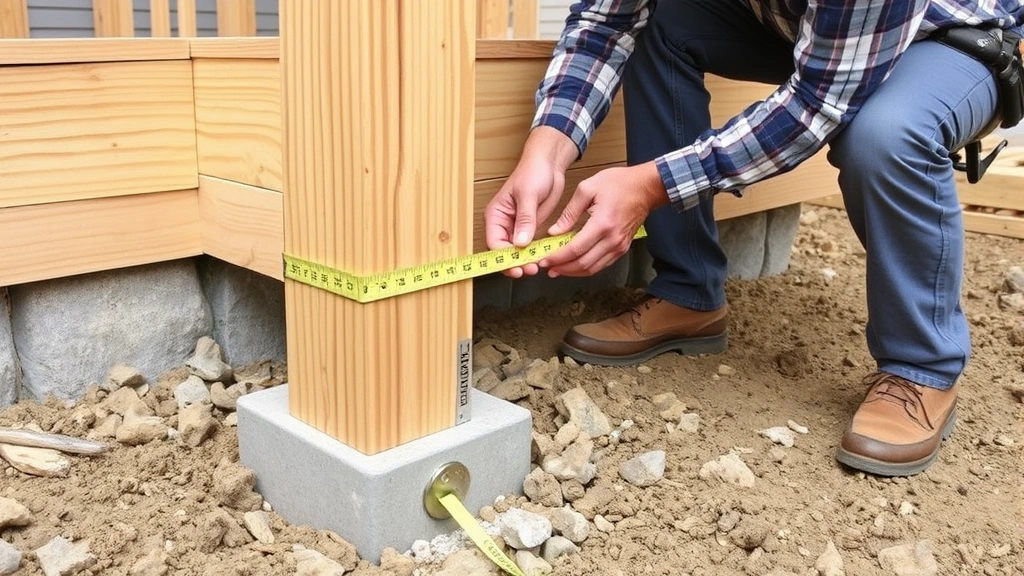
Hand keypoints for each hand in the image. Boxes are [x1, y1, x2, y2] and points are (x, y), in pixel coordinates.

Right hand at [484, 127, 577, 276]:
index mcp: (496, 215)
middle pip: (504, 252)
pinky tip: (543, 258)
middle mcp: (504, 224)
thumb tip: (520, 243)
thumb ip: (525, 220)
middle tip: (530, 270)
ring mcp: (517, 228)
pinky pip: (529, 247)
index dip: (505, 258)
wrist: (549, 164)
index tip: (518, 266)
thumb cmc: (534, 172)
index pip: (495, 243)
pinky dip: (535, 254)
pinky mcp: (530, 229)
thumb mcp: (528, 195)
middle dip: (515, 263)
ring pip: (517, 252)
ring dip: (526, 261)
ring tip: (537, 267)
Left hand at [539, 162, 668, 276]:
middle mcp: (612, 239)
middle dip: (562, 268)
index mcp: (602, 224)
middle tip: (547, 267)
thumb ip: (569, 212)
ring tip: (557, 269)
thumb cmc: (619, 183)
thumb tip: (555, 231)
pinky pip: (602, 265)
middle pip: (583, 264)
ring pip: (592, 269)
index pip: (575, 249)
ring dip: (573, 272)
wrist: (646, 187)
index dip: (557, 258)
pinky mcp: (622, 248)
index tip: (544, 260)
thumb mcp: (588, 189)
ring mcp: (619, 246)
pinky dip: (586, 268)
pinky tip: (575, 265)